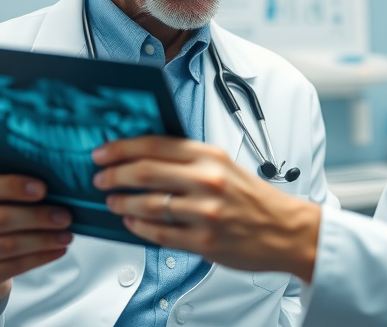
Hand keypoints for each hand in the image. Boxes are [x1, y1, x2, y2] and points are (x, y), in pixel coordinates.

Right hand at [0, 174, 73, 301]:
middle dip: (37, 216)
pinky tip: (58, 250)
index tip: (43, 188)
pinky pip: (14, 266)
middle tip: (65, 216)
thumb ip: (4, 189)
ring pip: (9, 245)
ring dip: (44, 239)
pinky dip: (41, 257)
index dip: (12, 186)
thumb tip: (50, 179)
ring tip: (67, 234)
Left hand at [92, 137, 320, 280]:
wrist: (286, 230)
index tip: (103, 153)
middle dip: (114, 175)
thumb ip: (189, 159)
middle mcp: (207, 181)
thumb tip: (144, 156)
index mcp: (211, 156)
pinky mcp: (203, 241)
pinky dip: (139, 226)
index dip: (121, 148)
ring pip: (148, 204)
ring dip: (122, 202)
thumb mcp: (225, 165)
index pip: (155, 145)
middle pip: (145, 172)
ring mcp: (205, 212)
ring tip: (113, 201)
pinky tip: (132, 221)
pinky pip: (159, 233)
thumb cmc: (255, 199)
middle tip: (101, 178)